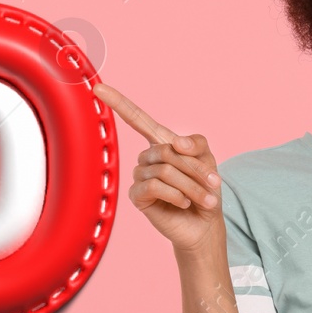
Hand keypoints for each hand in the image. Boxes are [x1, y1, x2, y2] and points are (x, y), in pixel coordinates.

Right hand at [93, 80, 224, 255]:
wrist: (205, 225)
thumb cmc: (205, 190)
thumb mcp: (209, 160)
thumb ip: (196, 144)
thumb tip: (177, 143)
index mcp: (162, 143)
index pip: (137, 119)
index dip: (119, 103)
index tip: (98, 87)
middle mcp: (147, 157)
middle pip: (167, 151)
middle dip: (194, 168)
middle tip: (213, 184)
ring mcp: (140, 176)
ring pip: (164, 170)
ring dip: (191, 185)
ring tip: (204, 199)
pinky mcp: (138, 196)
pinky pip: (153, 185)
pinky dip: (176, 194)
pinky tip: (184, 203)